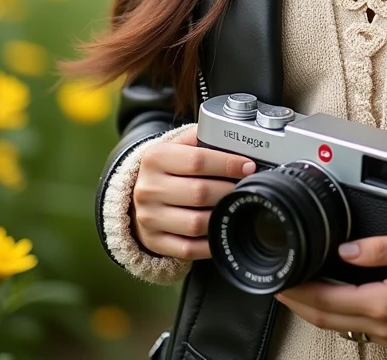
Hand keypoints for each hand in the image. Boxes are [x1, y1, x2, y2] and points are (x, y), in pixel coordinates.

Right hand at [131, 125, 256, 259]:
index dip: (228, 164)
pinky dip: (210, 242)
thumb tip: (238, 140)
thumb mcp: (179, 144)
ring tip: (234, 207)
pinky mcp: (153, 242)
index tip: (248, 167)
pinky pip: (188, 248)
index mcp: (155, 158)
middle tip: (245, 188)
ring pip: (195, 223)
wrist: (138, 193)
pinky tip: (221, 230)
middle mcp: (148, 188)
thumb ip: (203, 137)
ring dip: (221, 216)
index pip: (198, 160)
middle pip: (199, 193)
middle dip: (228, 191)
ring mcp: (149, 218)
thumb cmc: (168, 167)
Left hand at [273, 227, 386, 347]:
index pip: (328, 301)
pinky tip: (328, 296)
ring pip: (339, 325)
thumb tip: (345, 249)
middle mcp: (384, 325)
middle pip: (327, 319)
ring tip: (297, 288)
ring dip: (315, 308)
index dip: (300, 291)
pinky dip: (335, 312)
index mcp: (385, 303)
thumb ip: (378, 246)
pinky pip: (355, 325)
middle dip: (299, 303)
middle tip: (279, 284)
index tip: (282, 279)